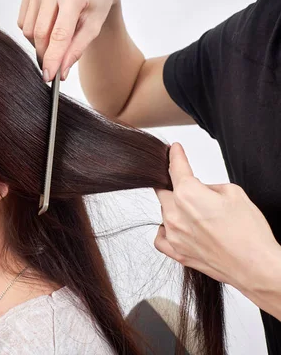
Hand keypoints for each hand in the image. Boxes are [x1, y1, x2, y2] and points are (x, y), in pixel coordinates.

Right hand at [17, 0, 118, 81]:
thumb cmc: (96, 5)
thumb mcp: (94, 28)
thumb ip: (76, 50)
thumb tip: (60, 72)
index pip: (59, 34)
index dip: (53, 58)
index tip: (49, 77)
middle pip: (40, 34)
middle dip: (45, 55)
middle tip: (53, 68)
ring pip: (29, 30)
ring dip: (39, 44)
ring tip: (56, 41)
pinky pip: (23, 23)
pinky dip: (34, 33)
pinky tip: (48, 27)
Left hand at [154, 143, 278, 291]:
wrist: (256, 266)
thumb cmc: (249, 232)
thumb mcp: (234, 193)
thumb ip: (208, 186)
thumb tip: (199, 189)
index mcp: (188, 194)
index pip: (176, 169)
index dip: (175, 156)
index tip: (174, 150)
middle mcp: (174, 214)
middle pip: (164, 191)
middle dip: (174, 185)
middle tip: (190, 188)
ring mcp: (173, 235)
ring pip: (164, 213)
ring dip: (175, 209)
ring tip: (200, 216)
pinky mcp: (176, 252)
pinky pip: (161, 236)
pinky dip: (167, 230)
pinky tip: (181, 229)